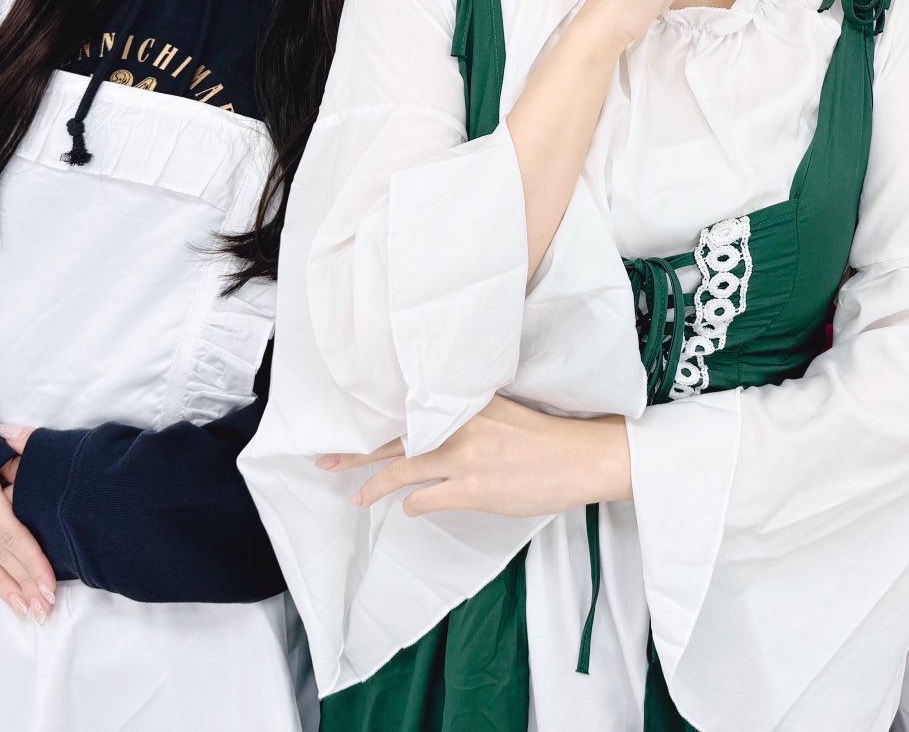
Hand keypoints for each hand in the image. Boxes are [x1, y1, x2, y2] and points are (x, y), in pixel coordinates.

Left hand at [322, 397, 631, 517]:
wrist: (582, 457)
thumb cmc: (548, 439)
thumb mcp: (503, 412)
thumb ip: (468, 415)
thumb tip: (436, 430)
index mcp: (467, 400)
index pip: (410, 408)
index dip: (376, 420)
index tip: (349, 424)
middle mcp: (459, 423)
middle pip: (395, 437)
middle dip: (357, 453)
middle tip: (326, 461)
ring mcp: (463, 456)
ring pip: (400, 469)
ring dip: (373, 487)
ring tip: (357, 498)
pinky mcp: (471, 488)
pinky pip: (424, 499)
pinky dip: (413, 506)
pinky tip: (412, 509)